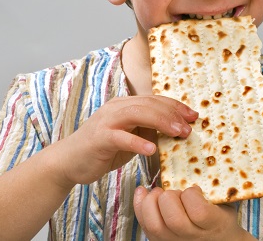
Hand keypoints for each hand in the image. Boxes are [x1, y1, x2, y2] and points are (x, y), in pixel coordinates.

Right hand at [54, 96, 197, 186]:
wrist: (68, 161)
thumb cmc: (101, 150)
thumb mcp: (129, 138)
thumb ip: (146, 131)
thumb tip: (173, 130)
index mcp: (124, 105)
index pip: (154, 100)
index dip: (175, 106)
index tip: (193, 116)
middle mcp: (116, 108)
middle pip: (148, 104)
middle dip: (172, 114)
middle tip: (190, 127)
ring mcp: (106, 121)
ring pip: (137, 113)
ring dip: (161, 122)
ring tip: (178, 133)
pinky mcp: (99, 138)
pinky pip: (121, 137)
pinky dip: (137, 142)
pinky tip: (152, 149)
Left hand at [133, 185, 250, 240]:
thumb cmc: (221, 218)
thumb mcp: (224, 203)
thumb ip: (213, 187)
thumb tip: (202, 159)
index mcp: (212, 225)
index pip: (199, 212)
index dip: (192, 195)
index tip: (194, 188)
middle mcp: (191, 236)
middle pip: (174, 219)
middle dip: (170, 197)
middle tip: (173, 191)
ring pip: (154, 224)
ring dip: (152, 201)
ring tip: (158, 192)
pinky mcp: (159, 240)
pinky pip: (144, 224)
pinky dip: (140, 205)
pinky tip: (144, 192)